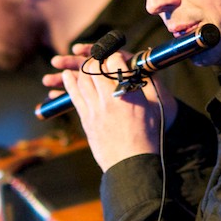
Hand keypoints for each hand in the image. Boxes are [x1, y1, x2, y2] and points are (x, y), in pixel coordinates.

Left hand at [44, 47, 177, 171]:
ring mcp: (95, 109)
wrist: (131, 163)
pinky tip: (66, 75)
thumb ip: (145, 86)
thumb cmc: (148, 137)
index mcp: (128, 93)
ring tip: (84, 66)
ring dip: (81, 69)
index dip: (114, 57)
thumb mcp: (154, 107)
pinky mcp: (86, 119)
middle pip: (95, 68)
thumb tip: (139, 71)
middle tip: (99, 61)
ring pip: (82, 80)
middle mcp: (109, 98)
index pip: (115, 62)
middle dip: (96, 60)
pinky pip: (74, 96)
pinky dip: (69, 83)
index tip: (115, 58)